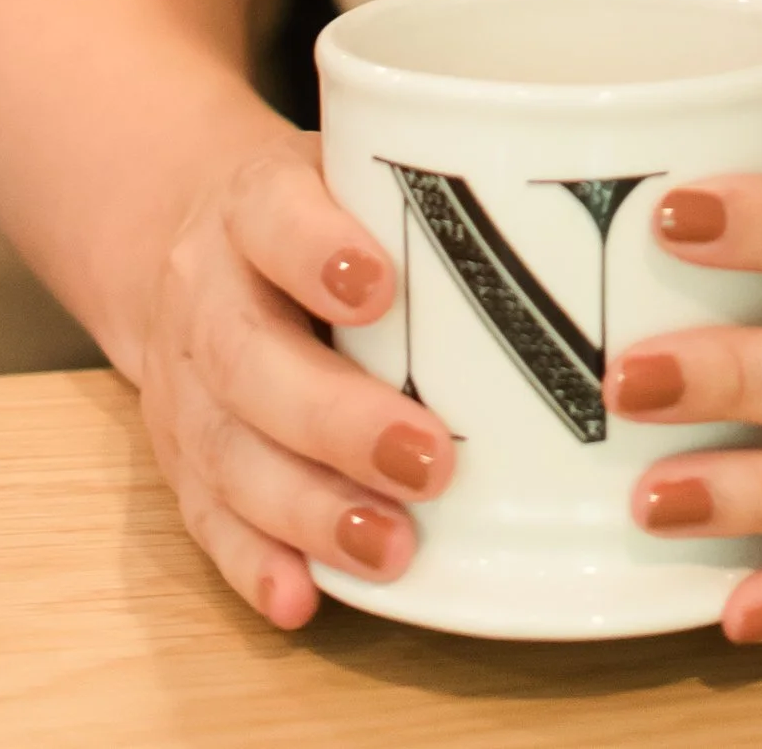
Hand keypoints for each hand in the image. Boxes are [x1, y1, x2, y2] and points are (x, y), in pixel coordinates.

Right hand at [135, 121, 456, 629]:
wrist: (174, 240)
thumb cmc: (309, 208)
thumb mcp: (347, 165)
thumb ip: (429, 191)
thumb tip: (587, 233)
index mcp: (249, 205)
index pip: (271, 217)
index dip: (316, 253)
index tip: (381, 289)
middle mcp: (205, 295)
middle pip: (249, 360)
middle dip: (338, 420)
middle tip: (429, 460)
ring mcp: (182, 386)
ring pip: (230, 454)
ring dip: (309, 510)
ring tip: (390, 546)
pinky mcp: (178, 460)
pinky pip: (206, 519)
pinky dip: (253, 563)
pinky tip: (302, 596)